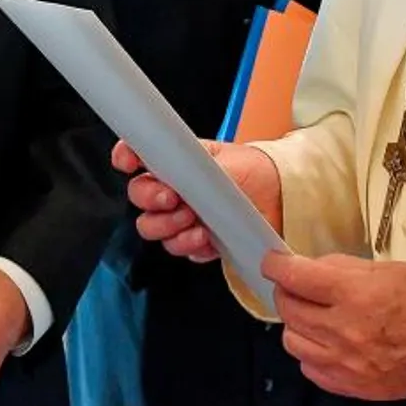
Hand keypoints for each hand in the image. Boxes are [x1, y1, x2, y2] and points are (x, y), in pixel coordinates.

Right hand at [115, 138, 281, 261]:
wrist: (280, 196)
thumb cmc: (252, 169)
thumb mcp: (220, 158)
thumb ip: (189, 162)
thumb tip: (169, 163)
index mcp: (173, 162)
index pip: (135, 156)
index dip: (125, 157)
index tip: (128, 162)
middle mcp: (173, 190)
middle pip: (139, 198)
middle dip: (151, 199)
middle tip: (172, 198)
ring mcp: (183, 217)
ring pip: (153, 229)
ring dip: (170, 227)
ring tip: (194, 221)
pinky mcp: (197, 241)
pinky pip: (181, 249)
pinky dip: (191, 245)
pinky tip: (207, 237)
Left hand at [263, 251, 405, 400]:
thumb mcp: (383, 269)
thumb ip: (340, 269)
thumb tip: (309, 269)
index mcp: (353, 293)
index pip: (294, 276)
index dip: (276, 266)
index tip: (273, 263)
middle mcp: (343, 329)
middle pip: (288, 309)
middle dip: (288, 293)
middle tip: (298, 288)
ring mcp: (345, 361)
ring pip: (292, 341)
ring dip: (298, 326)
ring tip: (314, 318)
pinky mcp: (352, 385)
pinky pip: (310, 369)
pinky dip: (312, 355)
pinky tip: (327, 344)